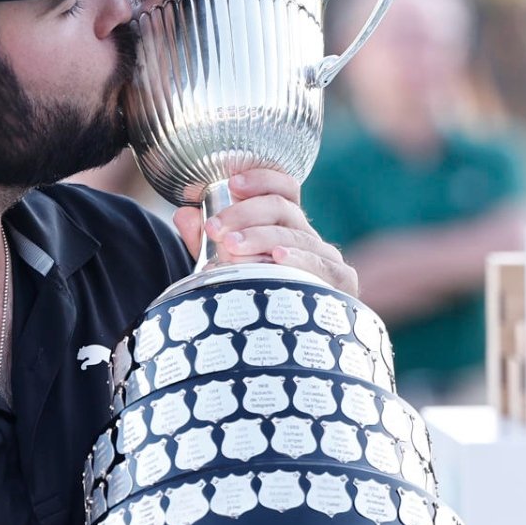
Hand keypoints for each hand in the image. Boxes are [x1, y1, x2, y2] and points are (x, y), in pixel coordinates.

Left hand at [173, 169, 359, 295]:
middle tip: (216, 229)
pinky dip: (297, 259)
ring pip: (295, 235)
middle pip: (283, 208)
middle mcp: (309, 237)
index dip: (262, 179)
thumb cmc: (255, 300)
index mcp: (286, 227)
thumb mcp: (223, 268)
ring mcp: (327, 257)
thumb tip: (184, 215)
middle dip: (245, 214)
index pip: (283, 188)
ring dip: (261, 238)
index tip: (233, 183)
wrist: (290, 346)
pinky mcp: (341, 280)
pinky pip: (318, 264)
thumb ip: (204, 243)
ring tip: (232, 247)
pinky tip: (277, 258)